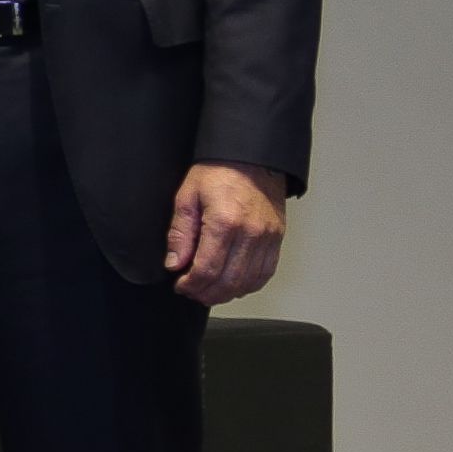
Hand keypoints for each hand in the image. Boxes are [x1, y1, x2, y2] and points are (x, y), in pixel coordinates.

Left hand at [166, 163, 289, 304]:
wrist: (252, 157)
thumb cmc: (218, 171)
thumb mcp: (187, 196)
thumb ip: (180, 233)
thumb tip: (174, 264)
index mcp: (225, 222)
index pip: (207, 269)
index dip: (190, 284)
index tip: (180, 284)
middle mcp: (251, 233)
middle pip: (228, 282)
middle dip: (206, 293)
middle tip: (191, 291)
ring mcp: (268, 238)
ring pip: (248, 282)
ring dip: (226, 293)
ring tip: (208, 290)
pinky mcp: (277, 239)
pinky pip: (265, 273)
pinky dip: (248, 285)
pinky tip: (232, 283)